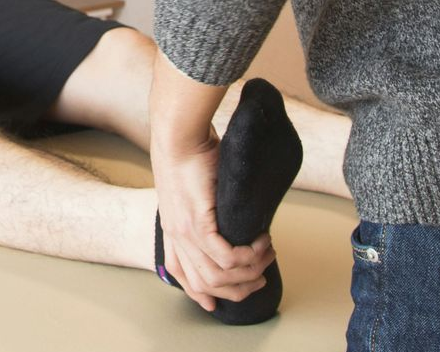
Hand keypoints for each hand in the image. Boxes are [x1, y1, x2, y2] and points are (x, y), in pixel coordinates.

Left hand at [153, 131, 273, 309]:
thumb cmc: (191, 152)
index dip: (198, 293)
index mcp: (171, 229)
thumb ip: (205, 206)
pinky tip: (261, 243)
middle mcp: (175, 235)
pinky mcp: (198, 222)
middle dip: (237, 289)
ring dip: (248, 272)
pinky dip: (248, 256)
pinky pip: (226, 256)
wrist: (180, 135)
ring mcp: (184, 231)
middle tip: (260, 278)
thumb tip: (229, 215)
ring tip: (267, 255)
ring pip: (218, 275)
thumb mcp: (193, 187)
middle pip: (204, 284)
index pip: (179, 273)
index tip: (216, 303)